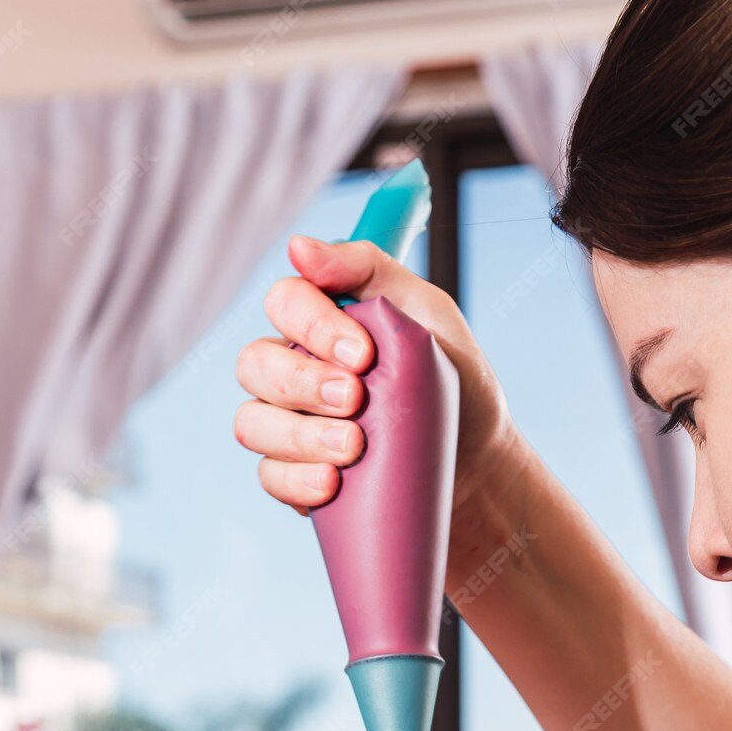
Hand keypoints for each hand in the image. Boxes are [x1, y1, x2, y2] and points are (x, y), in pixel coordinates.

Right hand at [234, 234, 515, 516]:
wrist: (478, 459)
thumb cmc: (453, 379)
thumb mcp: (426, 312)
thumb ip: (369, 268)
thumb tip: (298, 247)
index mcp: (319, 322)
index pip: (284, 302)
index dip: (313, 324)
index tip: (364, 353)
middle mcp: (294, 369)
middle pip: (254, 363)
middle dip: (302, 383)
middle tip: (356, 399)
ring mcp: (289, 424)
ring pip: (253, 423)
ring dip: (298, 436)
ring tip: (352, 448)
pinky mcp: (296, 475)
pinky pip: (270, 476)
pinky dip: (296, 479)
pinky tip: (331, 483)